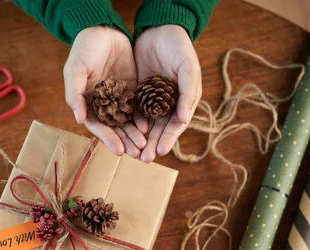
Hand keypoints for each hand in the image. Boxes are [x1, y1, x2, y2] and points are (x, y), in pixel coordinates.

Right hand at [64, 26, 147, 157]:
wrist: (103, 28)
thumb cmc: (84, 49)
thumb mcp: (75, 69)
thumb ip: (75, 94)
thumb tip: (79, 120)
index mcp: (87, 103)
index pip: (98, 126)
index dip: (108, 139)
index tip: (119, 151)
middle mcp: (103, 104)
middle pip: (115, 128)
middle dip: (125, 141)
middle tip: (137, 153)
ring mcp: (118, 98)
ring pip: (128, 121)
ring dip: (136, 134)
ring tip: (146, 145)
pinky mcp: (132, 89)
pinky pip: (139, 107)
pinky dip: (144, 118)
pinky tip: (151, 126)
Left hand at [134, 25, 201, 162]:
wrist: (158, 29)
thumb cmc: (178, 47)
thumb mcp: (187, 67)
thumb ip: (187, 92)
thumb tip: (184, 120)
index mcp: (183, 100)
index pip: (175, 125)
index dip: (168, 139)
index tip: (160, 152)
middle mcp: (167, 104)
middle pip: (159, 129)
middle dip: (152, 145)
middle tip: (143, 159)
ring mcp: (151, 100)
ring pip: (144, 124)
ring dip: (139, 139)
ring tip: (132, 154)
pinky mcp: (136, 93)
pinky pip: (131, 112)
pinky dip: (128, 124)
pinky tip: (122, 135)